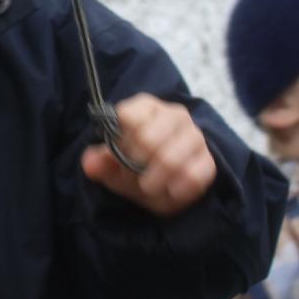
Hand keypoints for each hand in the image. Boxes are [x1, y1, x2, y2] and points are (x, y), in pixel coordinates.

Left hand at [80, 93, 216, 216]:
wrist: (163, 183)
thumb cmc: (134, 167)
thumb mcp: (112, 167)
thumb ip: (100, 164)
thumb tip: (90, 163)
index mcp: (146, 107)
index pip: (129, 116)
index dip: (120, 142)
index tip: (119, 154)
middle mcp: (174, 115)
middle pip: (148, 139)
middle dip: (135, 164)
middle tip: (134, 174)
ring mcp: (194, 136)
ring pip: (171, 159)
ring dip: (154, 180)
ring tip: (148, 186)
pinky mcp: (209, 160)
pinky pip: (194, 176)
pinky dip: (176, 190)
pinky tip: (169, 191)